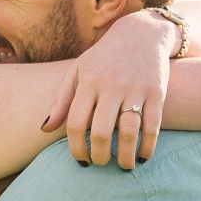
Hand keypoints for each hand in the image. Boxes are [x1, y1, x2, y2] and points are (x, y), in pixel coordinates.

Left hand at [47, 11, 173, 169]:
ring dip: (126, 155)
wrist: (142, 34)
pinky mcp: (157, 92)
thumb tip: (44, 129)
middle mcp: (111, 86)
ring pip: (129, 131)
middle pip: (101, 131)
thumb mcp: (77, 71)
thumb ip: (61, 100)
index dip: (76, 147)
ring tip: (124, 166)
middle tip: (100, 164)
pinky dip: (149, 145)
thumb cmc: (103, 58)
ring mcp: (135, 89)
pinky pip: (152, 125)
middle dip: (100, 155)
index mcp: (88, 83)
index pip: (76, 123)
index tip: (81, 160)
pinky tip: (144, 157)